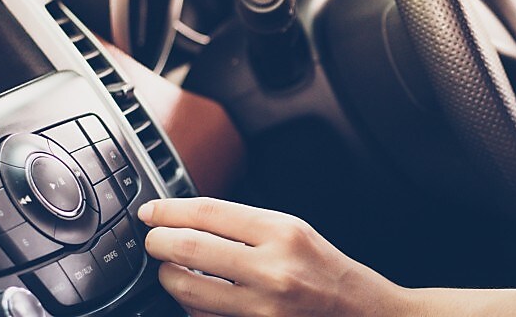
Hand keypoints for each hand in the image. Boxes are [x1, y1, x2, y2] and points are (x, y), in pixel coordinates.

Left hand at [138, 198, 410, 315]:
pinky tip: (198, 297)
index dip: (169, 209)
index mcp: (283, 233)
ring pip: (187, 290)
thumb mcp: (297, 232)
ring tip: (172, 270)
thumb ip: (246, 224)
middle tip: (153, 241)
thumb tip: (190, 218)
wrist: (364, 315)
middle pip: (189, 249)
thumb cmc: (329, 273)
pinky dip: (191, 306)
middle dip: (158, 243)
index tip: (151, 211)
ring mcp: (263, 308)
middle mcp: (273, 270)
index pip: (209, 212)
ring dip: (169, 278)